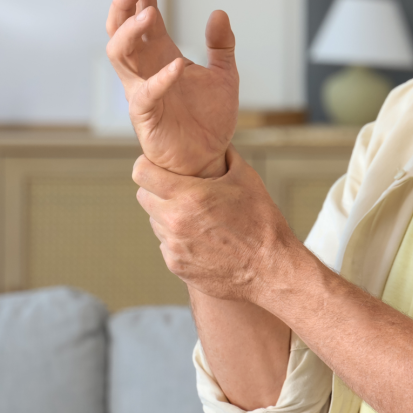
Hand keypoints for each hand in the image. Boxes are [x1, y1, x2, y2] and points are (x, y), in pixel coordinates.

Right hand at [106, 0, 238, 177]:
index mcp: (161, 55)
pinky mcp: (146, 116)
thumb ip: (221, 46)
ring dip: (131, 32)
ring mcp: (141, 90)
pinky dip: (161, 78)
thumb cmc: (210, 118)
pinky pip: (145, 93)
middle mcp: (145, 69)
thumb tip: (218, 12)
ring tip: (149, 12)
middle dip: (125, 4)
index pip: (145, 16)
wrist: (209, 156)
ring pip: (119, 54)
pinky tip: (178, 65)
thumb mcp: (224, 75)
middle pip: (121, 29)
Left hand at [133, 146, 302, 300]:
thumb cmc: (262, 223)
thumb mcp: (247, 179)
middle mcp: (176, 221)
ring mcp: (174, 246)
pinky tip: (202, 238)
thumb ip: (225, 156)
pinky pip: (165, 244)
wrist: (270, 269)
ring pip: (154, 222)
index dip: (147, 166)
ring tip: (197, 217)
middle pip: (143, 197)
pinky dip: (177, 239)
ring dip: (168, 216)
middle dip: (157, 190)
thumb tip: (215, 143)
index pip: (142, 173)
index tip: (156, 167)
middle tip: (179, 191)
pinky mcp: (176, 265)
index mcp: (190, 196)